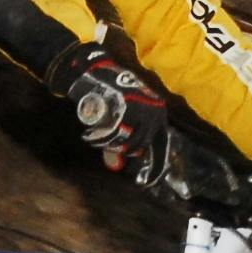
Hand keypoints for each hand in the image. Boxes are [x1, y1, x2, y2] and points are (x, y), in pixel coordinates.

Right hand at [60, 46, 173, 186]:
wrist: (96, 71)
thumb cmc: (109, 94)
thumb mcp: (119, 119)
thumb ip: (120, 141)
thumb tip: (116, 165)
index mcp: (158, 114)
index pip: (160, 146)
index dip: (154, 165)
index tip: (147, 181)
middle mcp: (154, 113)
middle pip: (140, 146)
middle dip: (121, 149)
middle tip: (104, 142)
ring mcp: (143, 112)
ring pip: (127, 142)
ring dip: (109, 144)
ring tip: (94, 137)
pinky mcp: (128, 111)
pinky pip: (114, 136)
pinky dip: (102, 139)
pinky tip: (91, 135)